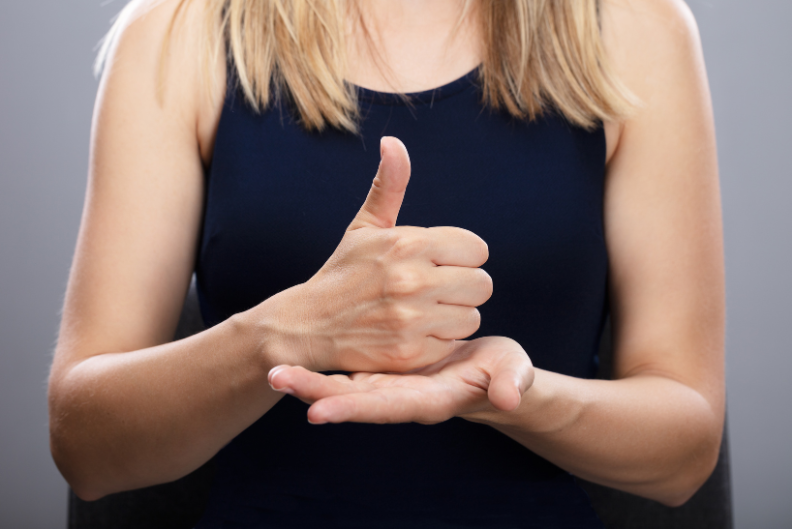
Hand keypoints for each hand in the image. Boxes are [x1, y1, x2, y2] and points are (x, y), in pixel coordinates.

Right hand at [264, 137, 491, 372]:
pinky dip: (438, 342)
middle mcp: (412, 279)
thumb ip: (389, 185)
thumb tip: (393, 142)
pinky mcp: (410, 352)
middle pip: (482, 284)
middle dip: (462, 287)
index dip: (461, 257)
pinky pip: (453, 344)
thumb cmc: (344, 272)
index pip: (477, 249)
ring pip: (472, 316)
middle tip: (435, 291)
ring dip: (453, 316)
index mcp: (407, 242)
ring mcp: (411, 318)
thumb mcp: (364, 226)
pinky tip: (414, 334)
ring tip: (424, 312)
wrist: (307, 324)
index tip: (440, 264)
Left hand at [267, 336, 534, 424]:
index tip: (318, 412)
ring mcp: (389, 381)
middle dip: (314, 392)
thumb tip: (509, 398)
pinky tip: (299, 351)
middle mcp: (400, 395)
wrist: (491, 371)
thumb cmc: (504, 375)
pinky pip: (351, 366)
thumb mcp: (511, 376)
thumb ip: (509, 385)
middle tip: (275, 378)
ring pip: (344, 384)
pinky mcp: (386, 364)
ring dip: (310, 379)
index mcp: (427, 400)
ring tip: (272, 370)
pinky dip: (325, 363)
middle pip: (352, 399)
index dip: (353, 409)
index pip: (385, 407)